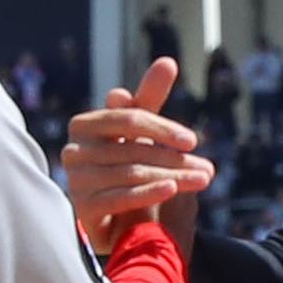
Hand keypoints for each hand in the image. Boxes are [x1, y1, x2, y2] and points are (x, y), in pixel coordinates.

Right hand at [62, 58, 212, 247]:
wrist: (113, 220)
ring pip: (131, 172)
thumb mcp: (138, 131)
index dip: (162, 129)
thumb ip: (148, 98)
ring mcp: (76, 179)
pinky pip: (120, 197)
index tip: (192, 141)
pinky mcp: (82, 207)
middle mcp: (75, 149)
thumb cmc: (125, 165)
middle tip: (207, 170)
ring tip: (200, 181)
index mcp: (85, 125)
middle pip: (133, 148)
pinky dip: (149, 192)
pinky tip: (173, 190)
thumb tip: (167, 61)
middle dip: (173, 158)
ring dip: (171, 176)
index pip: (129, 118)